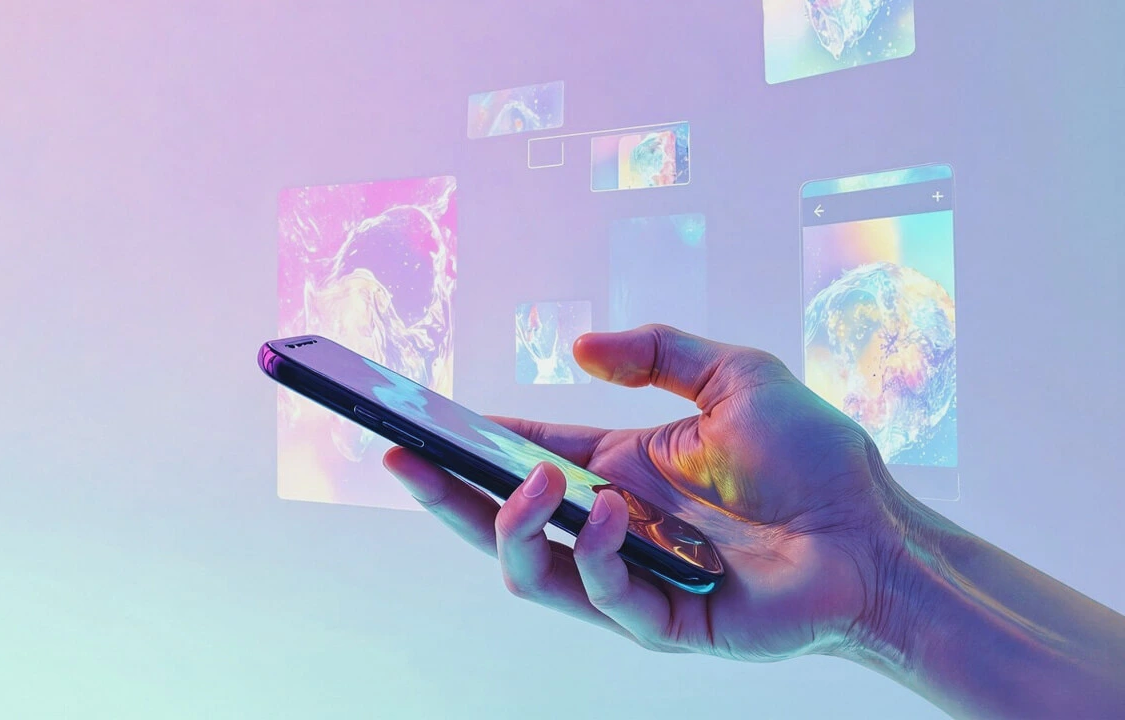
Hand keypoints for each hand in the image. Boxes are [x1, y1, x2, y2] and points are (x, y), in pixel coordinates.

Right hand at [383, 324, 907, 660]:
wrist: (875, 533)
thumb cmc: (814, 457)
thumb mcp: (735, 375)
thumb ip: (657, 350)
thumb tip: (577, 344)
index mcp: (620, 469)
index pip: (525, 454)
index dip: (470, 441)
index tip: (417, 420)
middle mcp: (614, 525)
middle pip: (504, 520)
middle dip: (446, 494)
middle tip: (405, 459)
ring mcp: (634, 578)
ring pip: (533, 570)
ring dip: (515, 528)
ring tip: (534, 484)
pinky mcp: (664, 622)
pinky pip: (604, 599)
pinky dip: (598, 557)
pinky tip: (615, 515)